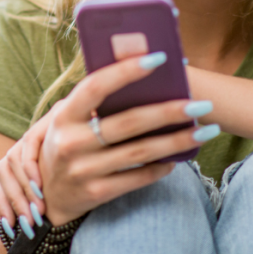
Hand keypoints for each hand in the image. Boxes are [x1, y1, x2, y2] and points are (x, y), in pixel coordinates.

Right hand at [0, 54, 218, 227]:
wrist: (47, 195)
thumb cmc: (66, 143)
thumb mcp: (68, 120)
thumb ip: (94, 101)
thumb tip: (142, 74)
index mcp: (63, 116)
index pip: (96, 86)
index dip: (126, 70)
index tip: (159, 58)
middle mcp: (71, 142)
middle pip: (129, 122)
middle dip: (169, 111)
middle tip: (201, 104)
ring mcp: (83, 170)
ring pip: (140, 151)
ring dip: (177, 141)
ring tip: (205, 131)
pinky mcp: (96, 192)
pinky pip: (138, 178)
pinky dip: (162, 166)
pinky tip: (179, 158)